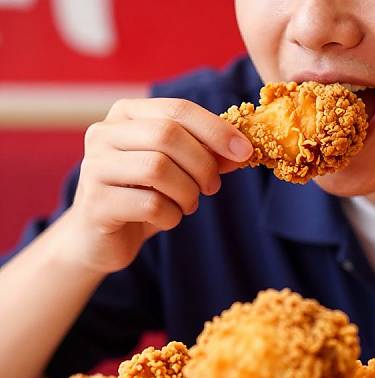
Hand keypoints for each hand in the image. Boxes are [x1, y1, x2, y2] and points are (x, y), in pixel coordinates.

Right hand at [62, 98, 252, 273]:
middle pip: (167, 135)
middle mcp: (104, 133)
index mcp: (127, 115)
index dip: (216, 129)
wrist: (100, 237)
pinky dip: (171, 215)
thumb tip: (242, 150)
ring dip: (187, 192)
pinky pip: (149, 204)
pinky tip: (167, 218)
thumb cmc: (142, 196)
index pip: (178, 109)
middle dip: (202, 164)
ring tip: (188, 204)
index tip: (245, 151)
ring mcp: (95, 167)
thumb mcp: (177, 171)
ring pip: (157, 168)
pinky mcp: (96, 203)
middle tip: (212, 187)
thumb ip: (205, 156)